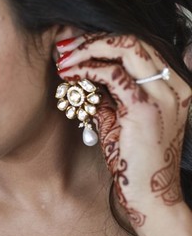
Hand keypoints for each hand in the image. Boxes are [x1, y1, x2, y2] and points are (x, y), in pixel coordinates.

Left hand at [56, 33, 191, 235]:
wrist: (151, 196)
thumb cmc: (136, 163)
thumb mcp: (121, 121)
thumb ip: (109, 96)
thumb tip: (83, 75)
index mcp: (172, 87)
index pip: (138, 47)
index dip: (104, 41)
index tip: (75, 46)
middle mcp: (173, 86)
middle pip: (133, 40)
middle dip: (93, 39)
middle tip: (64, 46)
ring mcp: (163, 95)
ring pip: (125, 48)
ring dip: (87, 49)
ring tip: (62, 58)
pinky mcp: (145, 109)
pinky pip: (113, 75)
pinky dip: (87, 69)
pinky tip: (70, 74)